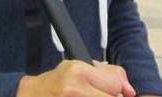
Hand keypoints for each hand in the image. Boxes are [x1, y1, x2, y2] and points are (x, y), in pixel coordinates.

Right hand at [16, 60, 135, 96]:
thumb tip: (130, 91)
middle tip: (95, 94)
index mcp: (78, 71)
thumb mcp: (77, 68)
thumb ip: (107, 74)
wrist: (30, 96)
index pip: (116, 84)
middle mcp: (75, 89)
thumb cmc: (56, 83)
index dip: (116, 88)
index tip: (109, 90)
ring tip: (88, 96)